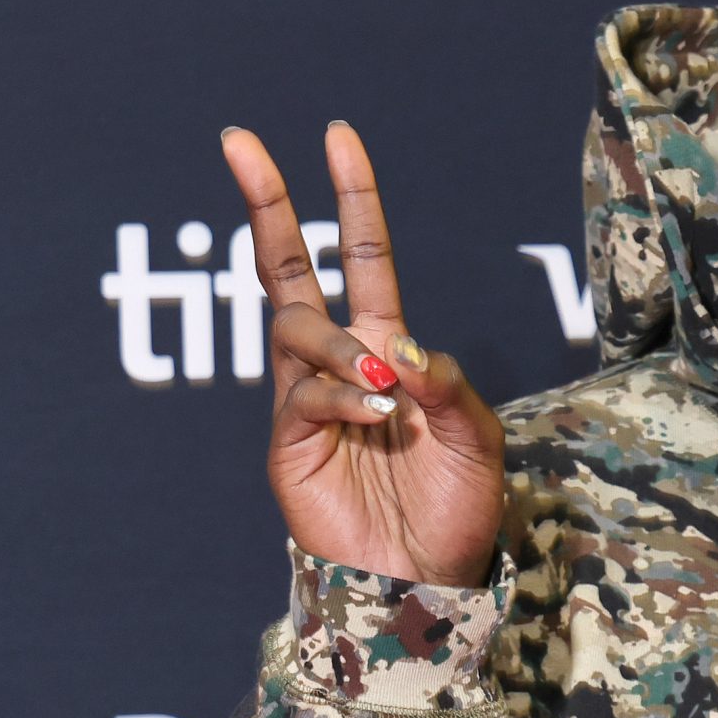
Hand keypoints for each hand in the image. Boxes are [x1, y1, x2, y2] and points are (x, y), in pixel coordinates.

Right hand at [223, 121, 505, 586]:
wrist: (425, 583)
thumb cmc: (455, 510)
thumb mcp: (477, 436)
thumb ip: (446, 382)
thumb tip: (395, 345)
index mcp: (386, 348)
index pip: (362, 255)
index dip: (353, 197)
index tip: (338, 134)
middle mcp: (340, 363)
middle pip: (290, 265)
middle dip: (267, 201)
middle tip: (239, 138)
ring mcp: (307, 401)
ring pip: (297, 329)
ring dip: (338, 347)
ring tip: (384, 393)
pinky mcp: (288, 444)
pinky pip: (302, 395)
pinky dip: (340, 397)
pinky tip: (376, 417)